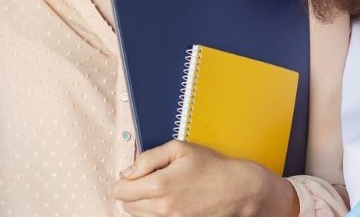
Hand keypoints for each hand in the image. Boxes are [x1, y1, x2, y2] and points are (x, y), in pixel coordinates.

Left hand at [112, 140, 295, 216]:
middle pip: (126, 206)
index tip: (135, 176)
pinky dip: (157, 215)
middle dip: (133, 193)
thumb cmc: (211, 167)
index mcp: (159, 186)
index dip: (125, 181)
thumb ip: (147, 158)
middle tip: (151, 182)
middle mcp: (162, 209)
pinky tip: (169, 204)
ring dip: (144, 206)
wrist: (238, 190)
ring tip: (163, 193)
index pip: (120, 191)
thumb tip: (128, 172)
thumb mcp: (179, 149)